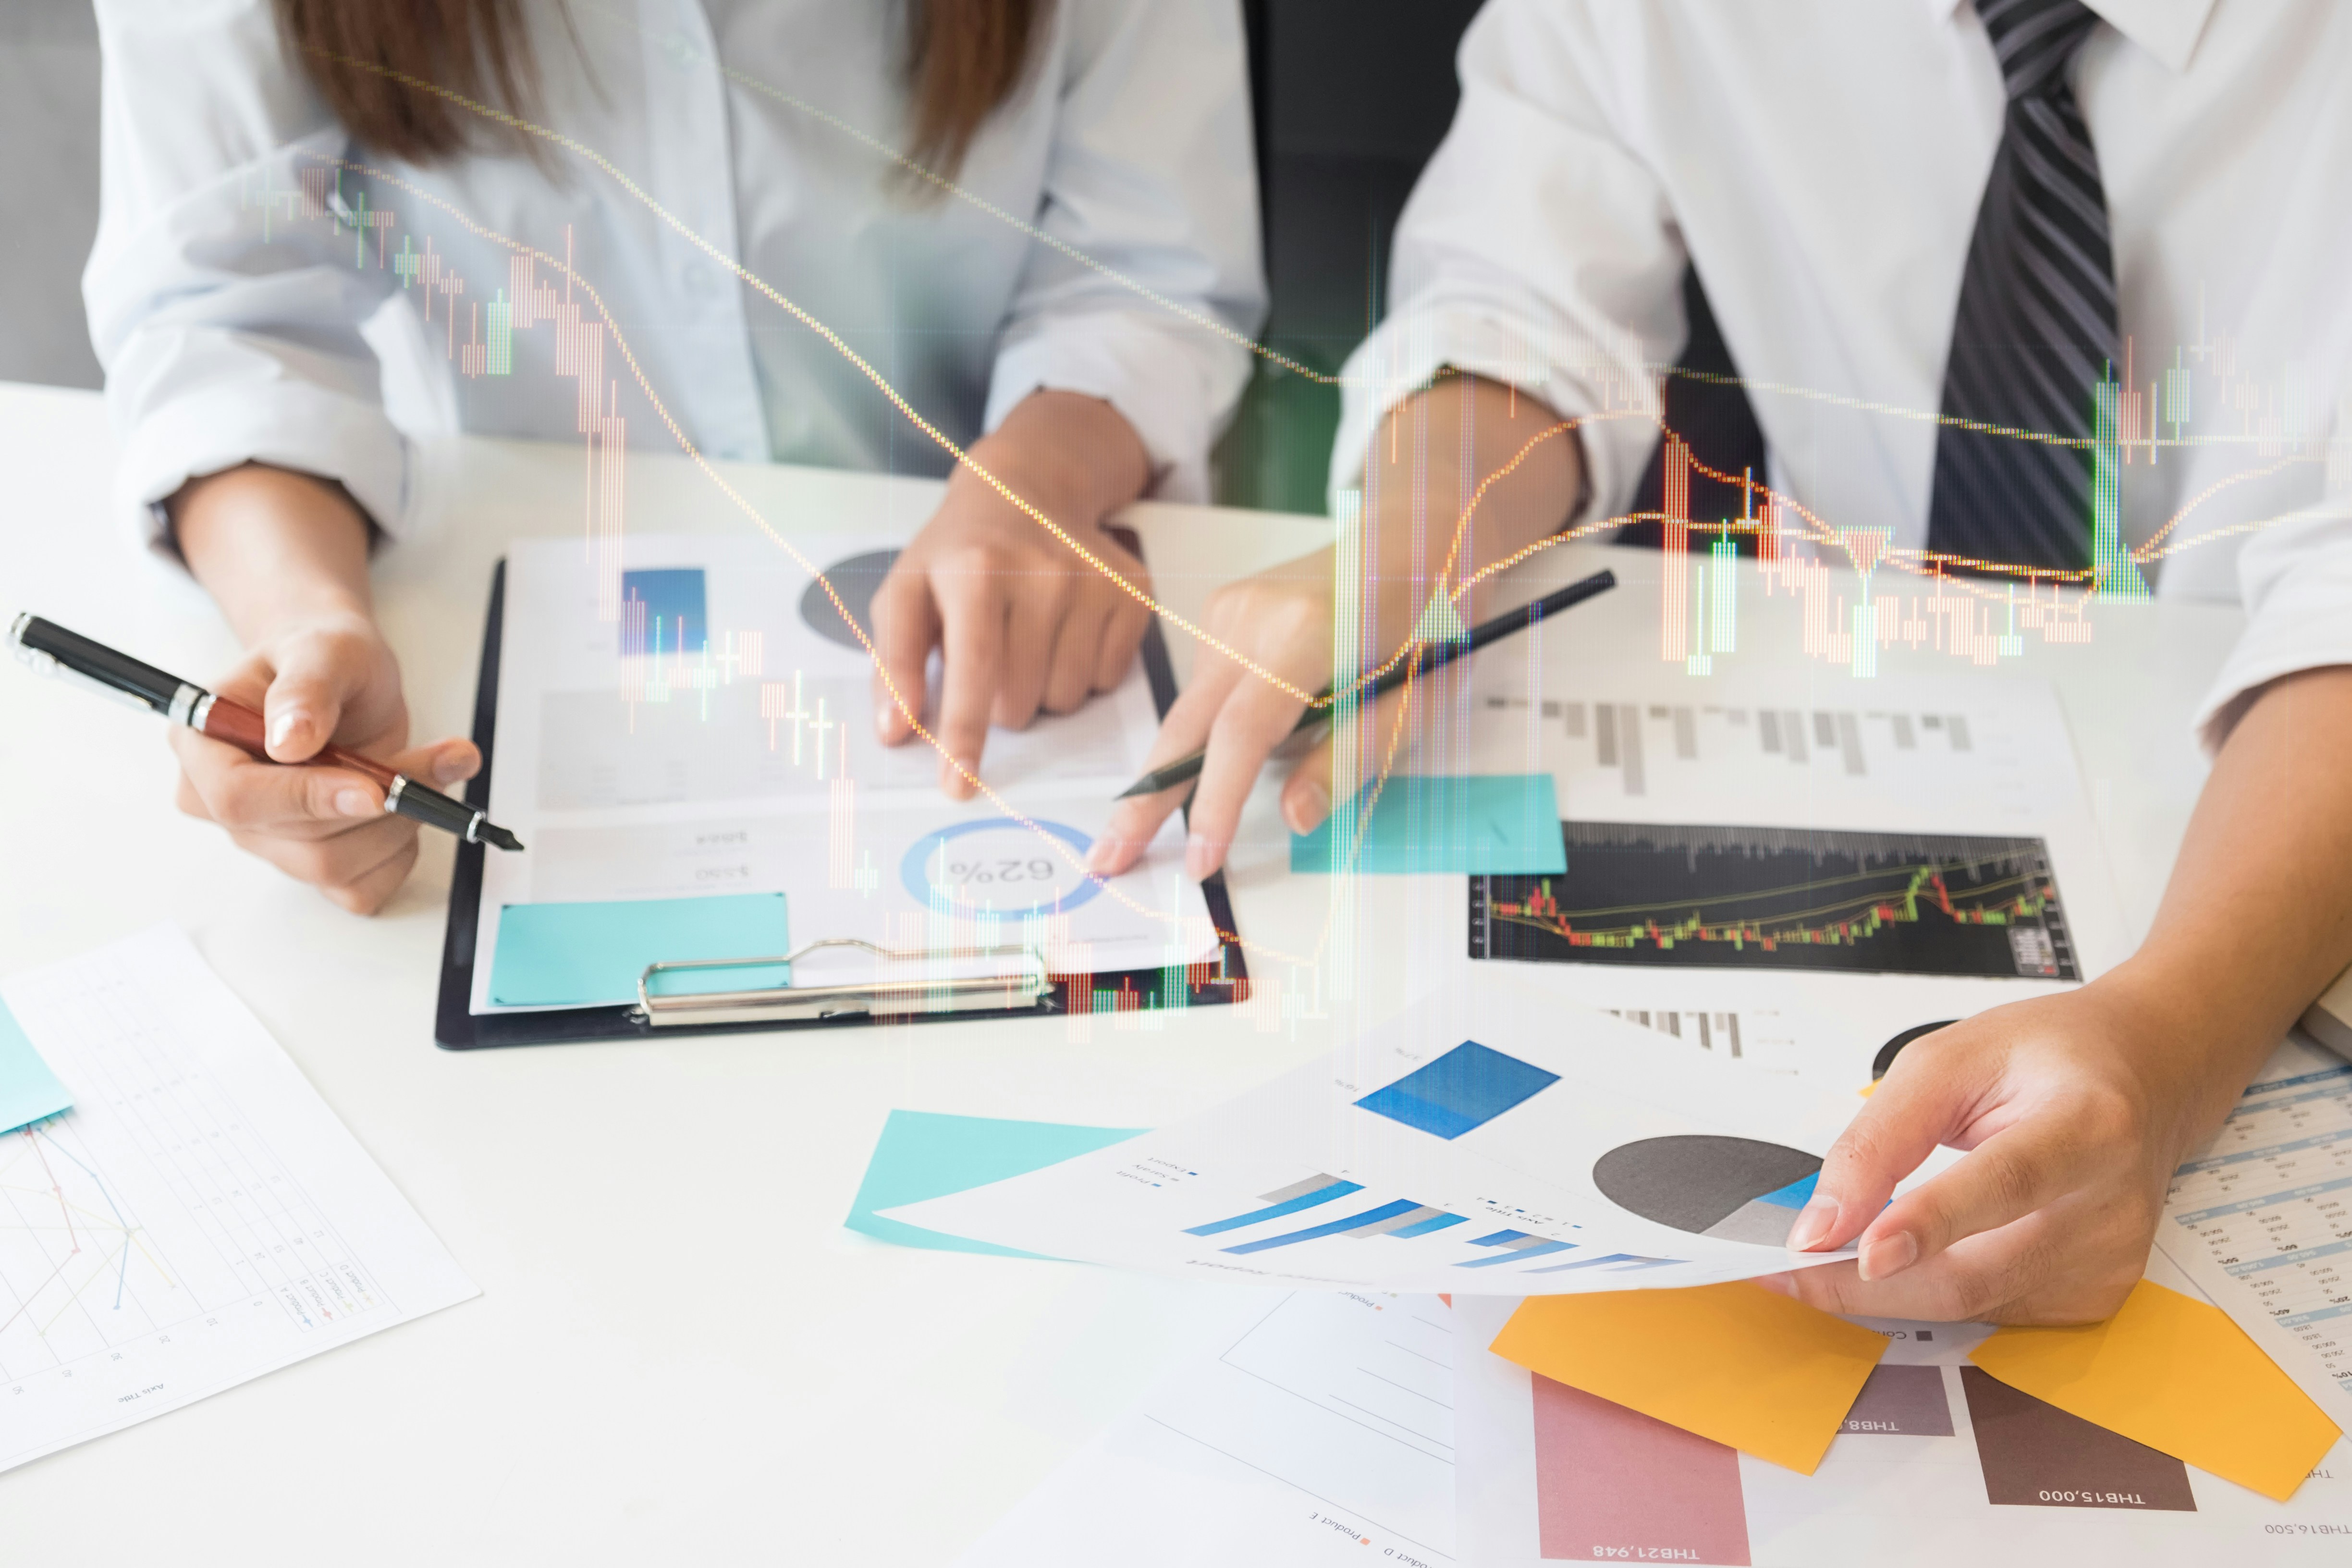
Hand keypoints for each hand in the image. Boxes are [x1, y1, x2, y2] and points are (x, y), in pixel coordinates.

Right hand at [169, 611, 477, 913]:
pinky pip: (359, 889)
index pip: (239, 797)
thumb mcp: (321, 651)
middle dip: (381, 806)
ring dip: (403, 824)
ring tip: (439, 768)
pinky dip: (401, 854)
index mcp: (203, 748)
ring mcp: (267, 839)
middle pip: (299, 843)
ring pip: (335, 868)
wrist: (341, 677)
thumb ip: (304, 689)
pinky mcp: (310, 860)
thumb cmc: (320, 659)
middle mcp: (223, 803)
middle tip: (444, 758)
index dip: (309, 799)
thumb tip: (289, 741)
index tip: (374, 787)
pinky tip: (417, 806)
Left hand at [870, 391, 1151, 797]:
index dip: (963, 733)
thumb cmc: (958, 553)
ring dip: (1040, 688)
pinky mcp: (1133, 590)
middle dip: (997, 700)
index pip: (973, 670)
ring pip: (1065, 698)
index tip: (958, 785)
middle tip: (990, 653)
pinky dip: (1081, 670)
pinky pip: (1106, 679)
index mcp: (974, 569)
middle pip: (1019, 701)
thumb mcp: (907, 591)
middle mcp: (1041, 570)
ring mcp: (1093, 579)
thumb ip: (894, 662)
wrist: (1025, 490)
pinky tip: (1064, 629)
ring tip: (1027, 639)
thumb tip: (894, 731)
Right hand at [1090, 374, 1585, 880]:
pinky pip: (1211, 690)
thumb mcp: (1415, 700)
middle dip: (1146, 799)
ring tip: (1171, 815)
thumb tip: (1291, 818)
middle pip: (1187, 723)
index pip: (1242, 732)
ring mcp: (1231, 609)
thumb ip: (1350, 758)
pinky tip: (1259, 728)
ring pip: (1196, 712)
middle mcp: (1253, 615)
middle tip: (1107, 858)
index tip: (1200, 858)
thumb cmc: (1428, 621)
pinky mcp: (1224, 611)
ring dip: (1187, 770)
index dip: (1216, 801)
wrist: (1415, 535)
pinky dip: (1219, 728)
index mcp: (1306, 632)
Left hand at [1757, 980, 2238, 1322]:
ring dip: (1891, 1291)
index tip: (1860, 1251)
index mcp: (2089, 1123)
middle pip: (1978, 1270)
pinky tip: (1911, 1259)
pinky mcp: (2098, 1294)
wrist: (2145, 1076)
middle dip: (1868, 1284)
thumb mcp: (1946, 1060)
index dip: (1931, 1222)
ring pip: (1975, 1304)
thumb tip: (1822, 1222)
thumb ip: (1880, 1138)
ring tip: (1831, 1260)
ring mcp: (2110, 1259)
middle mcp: (2111, 1202)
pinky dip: (1936, 1291)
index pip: (2006, 1182)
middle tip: (1789, 1274)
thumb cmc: (2049, 1057)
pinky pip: (1994, 1311)